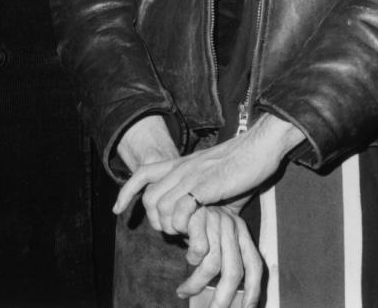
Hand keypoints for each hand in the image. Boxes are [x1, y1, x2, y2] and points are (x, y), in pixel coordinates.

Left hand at [114, 113, 302, 234]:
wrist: (260, 147)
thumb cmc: (242, 165)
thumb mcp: (215, 178)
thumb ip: (202, 196)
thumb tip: (200, 221)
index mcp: (182, 164)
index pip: (143, 172)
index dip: (126, 191)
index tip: (117, 209)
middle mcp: (182, 168)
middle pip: (149, 197)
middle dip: (155, 221)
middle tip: (173, 231)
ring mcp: (193, 175)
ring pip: (161, 206)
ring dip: (171, 226)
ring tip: (188, 231)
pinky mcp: (206, 185)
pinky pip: (181, 209)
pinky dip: (184, 224)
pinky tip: (197, 226)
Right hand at [177, 206, 262, 307]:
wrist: (183, 189)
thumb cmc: (198, 219)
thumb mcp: (215, 236)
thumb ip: (222, 256)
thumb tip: (221, 293)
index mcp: (241, 232)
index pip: (254, 265)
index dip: (253, 291)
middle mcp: (232, 226)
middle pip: (235, 271)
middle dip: (223, 299)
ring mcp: (217, 221)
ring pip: (213, 265)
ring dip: (196, 284)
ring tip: (183, 291)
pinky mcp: (200, 216)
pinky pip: (198, 251)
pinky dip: (191, 260)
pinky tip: (185, 260)